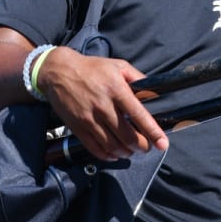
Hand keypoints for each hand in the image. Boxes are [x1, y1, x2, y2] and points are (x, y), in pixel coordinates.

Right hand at [37, 47, 167, 160]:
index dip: (153, 132)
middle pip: (127, 136)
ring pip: (112, 146)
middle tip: (146, 147)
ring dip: (126, 153)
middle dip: (141, 146)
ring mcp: (88, 118)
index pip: (139, 115)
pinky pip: (94, 148)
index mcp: (116, 89)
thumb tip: (154, 94)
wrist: (58, 72)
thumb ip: (138, 79)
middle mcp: (103, 106)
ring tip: (131, 150)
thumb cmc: (92, 68)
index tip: (162, 144)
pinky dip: (108, 156)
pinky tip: (114, 154)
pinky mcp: (77, 127)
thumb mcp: (118, 66)